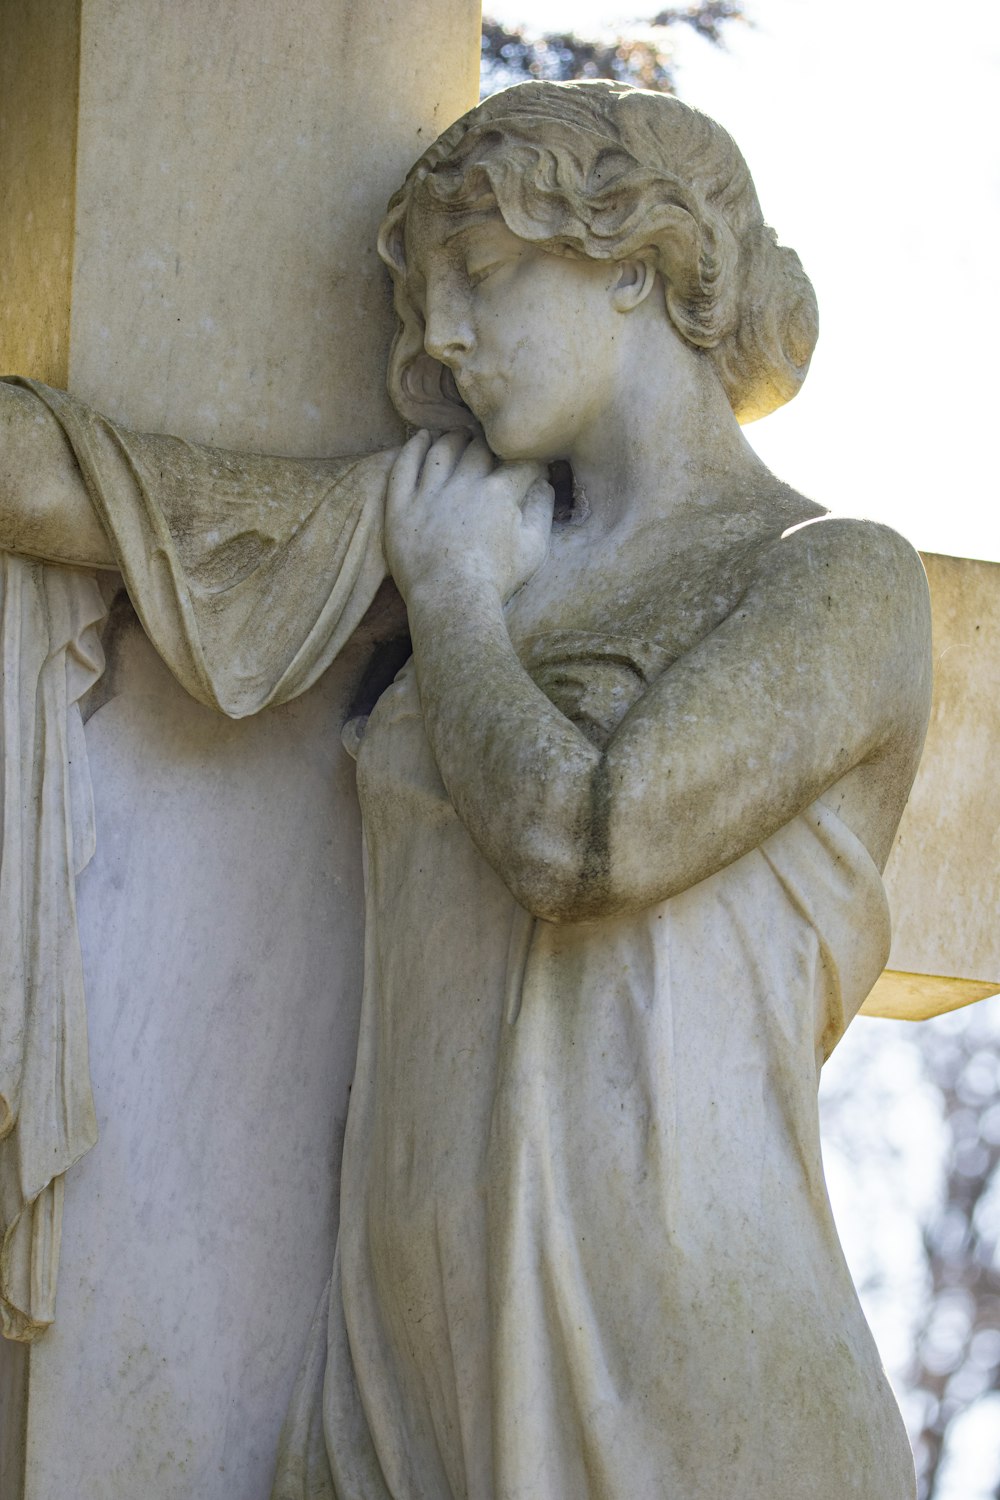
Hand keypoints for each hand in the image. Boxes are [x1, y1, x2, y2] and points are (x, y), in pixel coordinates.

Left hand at [385, 430, 552, 604]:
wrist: (451, 603)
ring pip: (442, 449)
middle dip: (488, 443)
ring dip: (454, 438)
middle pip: (478, 447)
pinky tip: (422, 438)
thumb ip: (542, 510)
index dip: (528, 461)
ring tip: (459, 437)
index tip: (529, 466)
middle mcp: (463, 485)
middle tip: (490, 448)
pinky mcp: (402, 506)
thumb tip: (544, 484)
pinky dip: (414, 447)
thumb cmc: (496, 580)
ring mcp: (429, 494)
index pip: (518, 462)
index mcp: (499, 493)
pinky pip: (404, 466)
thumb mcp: (533, 548)